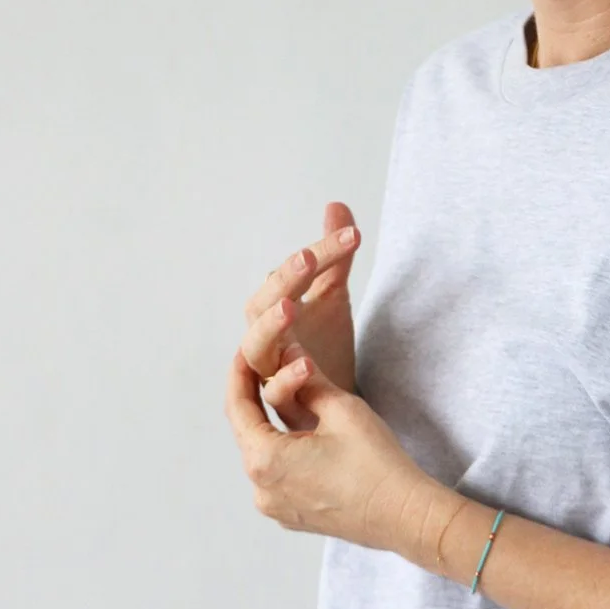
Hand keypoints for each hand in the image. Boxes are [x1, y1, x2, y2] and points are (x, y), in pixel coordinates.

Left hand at [224, 342, 433, 552]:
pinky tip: (303, 436)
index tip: (244, 352)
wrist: (405, 516)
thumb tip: (289, 355)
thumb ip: (307, 381)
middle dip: (254, 399)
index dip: (239, 375)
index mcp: (265, 461)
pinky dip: (284, 454)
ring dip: (271, 427)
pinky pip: (278, 478)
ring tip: (285, 398)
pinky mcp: (293, 516)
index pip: (238, 408)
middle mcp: (262, 490)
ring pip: (264, 456)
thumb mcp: (341, 409)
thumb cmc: (376, 464)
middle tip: (264, 368)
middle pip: (248, 433)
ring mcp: (276, 508)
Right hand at [241, 202, 361, 431]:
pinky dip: (286, 379)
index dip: (319, 252)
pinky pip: (275, 392)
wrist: (331, 403)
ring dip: (271, 326)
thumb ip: (334, 257)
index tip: (353, 235)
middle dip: (284, 280)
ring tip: (291, 307)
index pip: (290, 273)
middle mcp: (266, 337)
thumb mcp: (332, 297)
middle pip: (262, 303)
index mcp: (275, 307)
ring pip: (256, 348)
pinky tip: (306, 364)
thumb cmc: (324, 347)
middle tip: (307, 257)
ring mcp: (270, 370)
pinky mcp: (283, 404)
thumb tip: (336, 204)